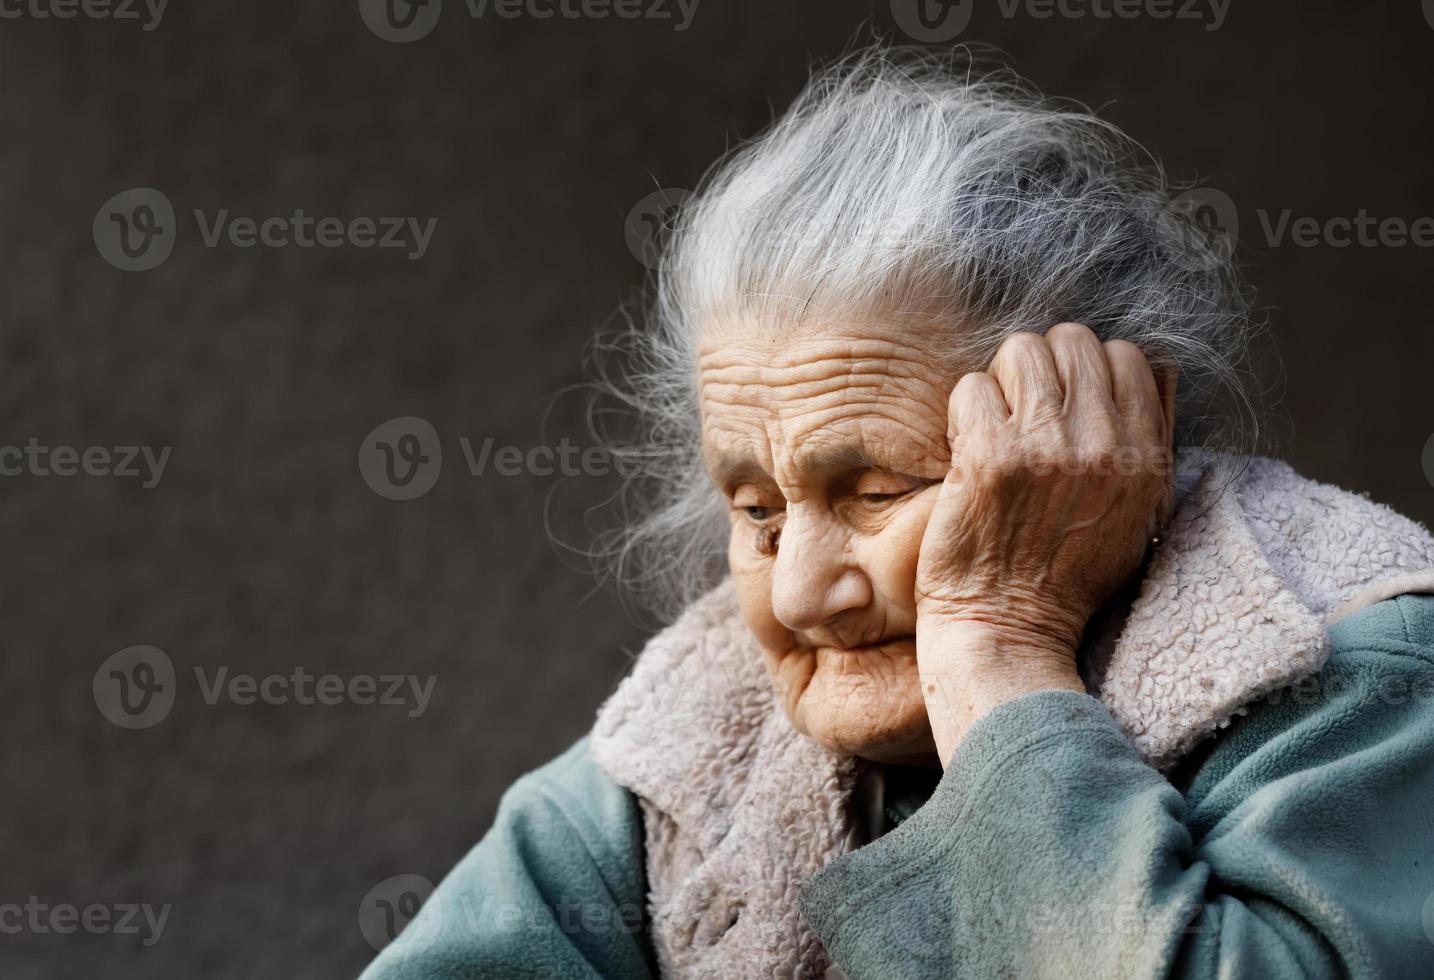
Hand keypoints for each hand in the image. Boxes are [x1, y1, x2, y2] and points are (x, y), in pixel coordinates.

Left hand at [914, 322, 1175, 762]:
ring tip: (994, 425)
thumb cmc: (1065, 578)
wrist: (1008, 630)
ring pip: (1020, 351)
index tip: (1064, 402)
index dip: (1088, 369)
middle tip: (1022, 410)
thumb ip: (1149, 442)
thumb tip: (1152, 368)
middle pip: (1072, 340)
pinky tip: (967, 448)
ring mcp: (1044, 448)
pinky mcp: (988, 457)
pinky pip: (972, 387)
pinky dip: (964, 411)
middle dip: (1042, 366)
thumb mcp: (1138, 515)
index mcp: (1144, 458)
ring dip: (1001, 381)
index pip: (1128, 356)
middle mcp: (1102, 445)